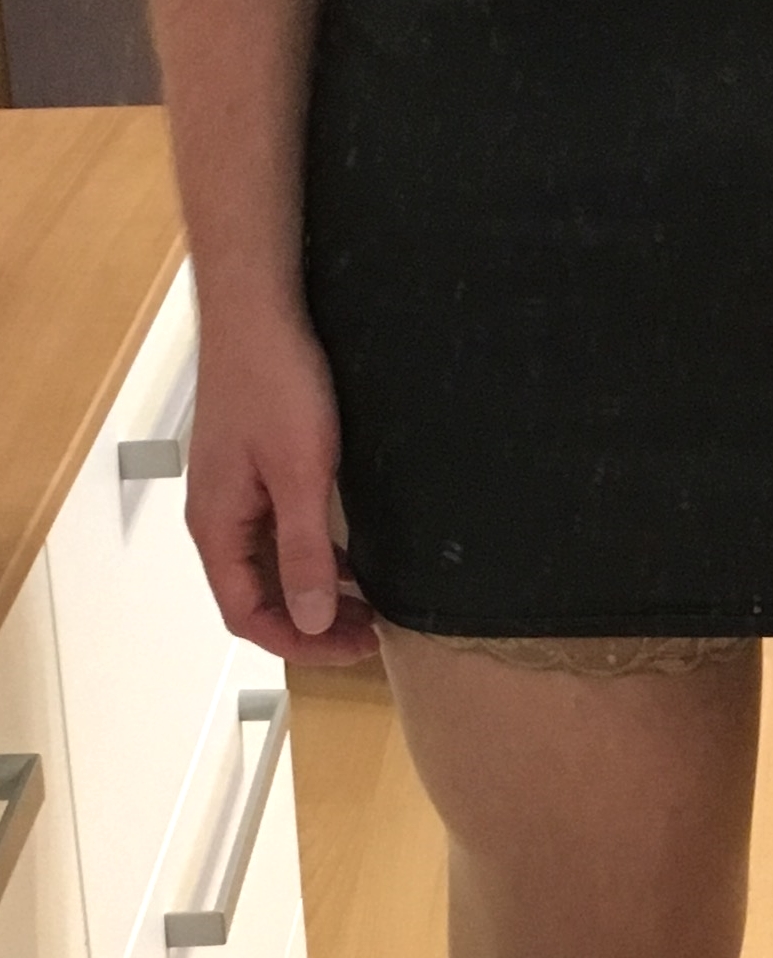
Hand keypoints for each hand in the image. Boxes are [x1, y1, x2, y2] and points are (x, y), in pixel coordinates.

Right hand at [185, 301, 381, 665]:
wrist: (257, 310)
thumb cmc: (274, 383)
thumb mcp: (300, 474)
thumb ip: (303, 550)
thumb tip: (308, 621)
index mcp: (217, 526)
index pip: (246, 614)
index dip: (300, 643)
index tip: (355, 646)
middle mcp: (217, 516)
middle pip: (255, 596)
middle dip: (310, 623)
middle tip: (370, 632)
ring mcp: (233, 493)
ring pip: (268, 566)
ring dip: (312, 591)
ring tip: (366, 602)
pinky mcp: (252, 470)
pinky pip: (275, 533)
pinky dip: (311, 556)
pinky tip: (349, 554)